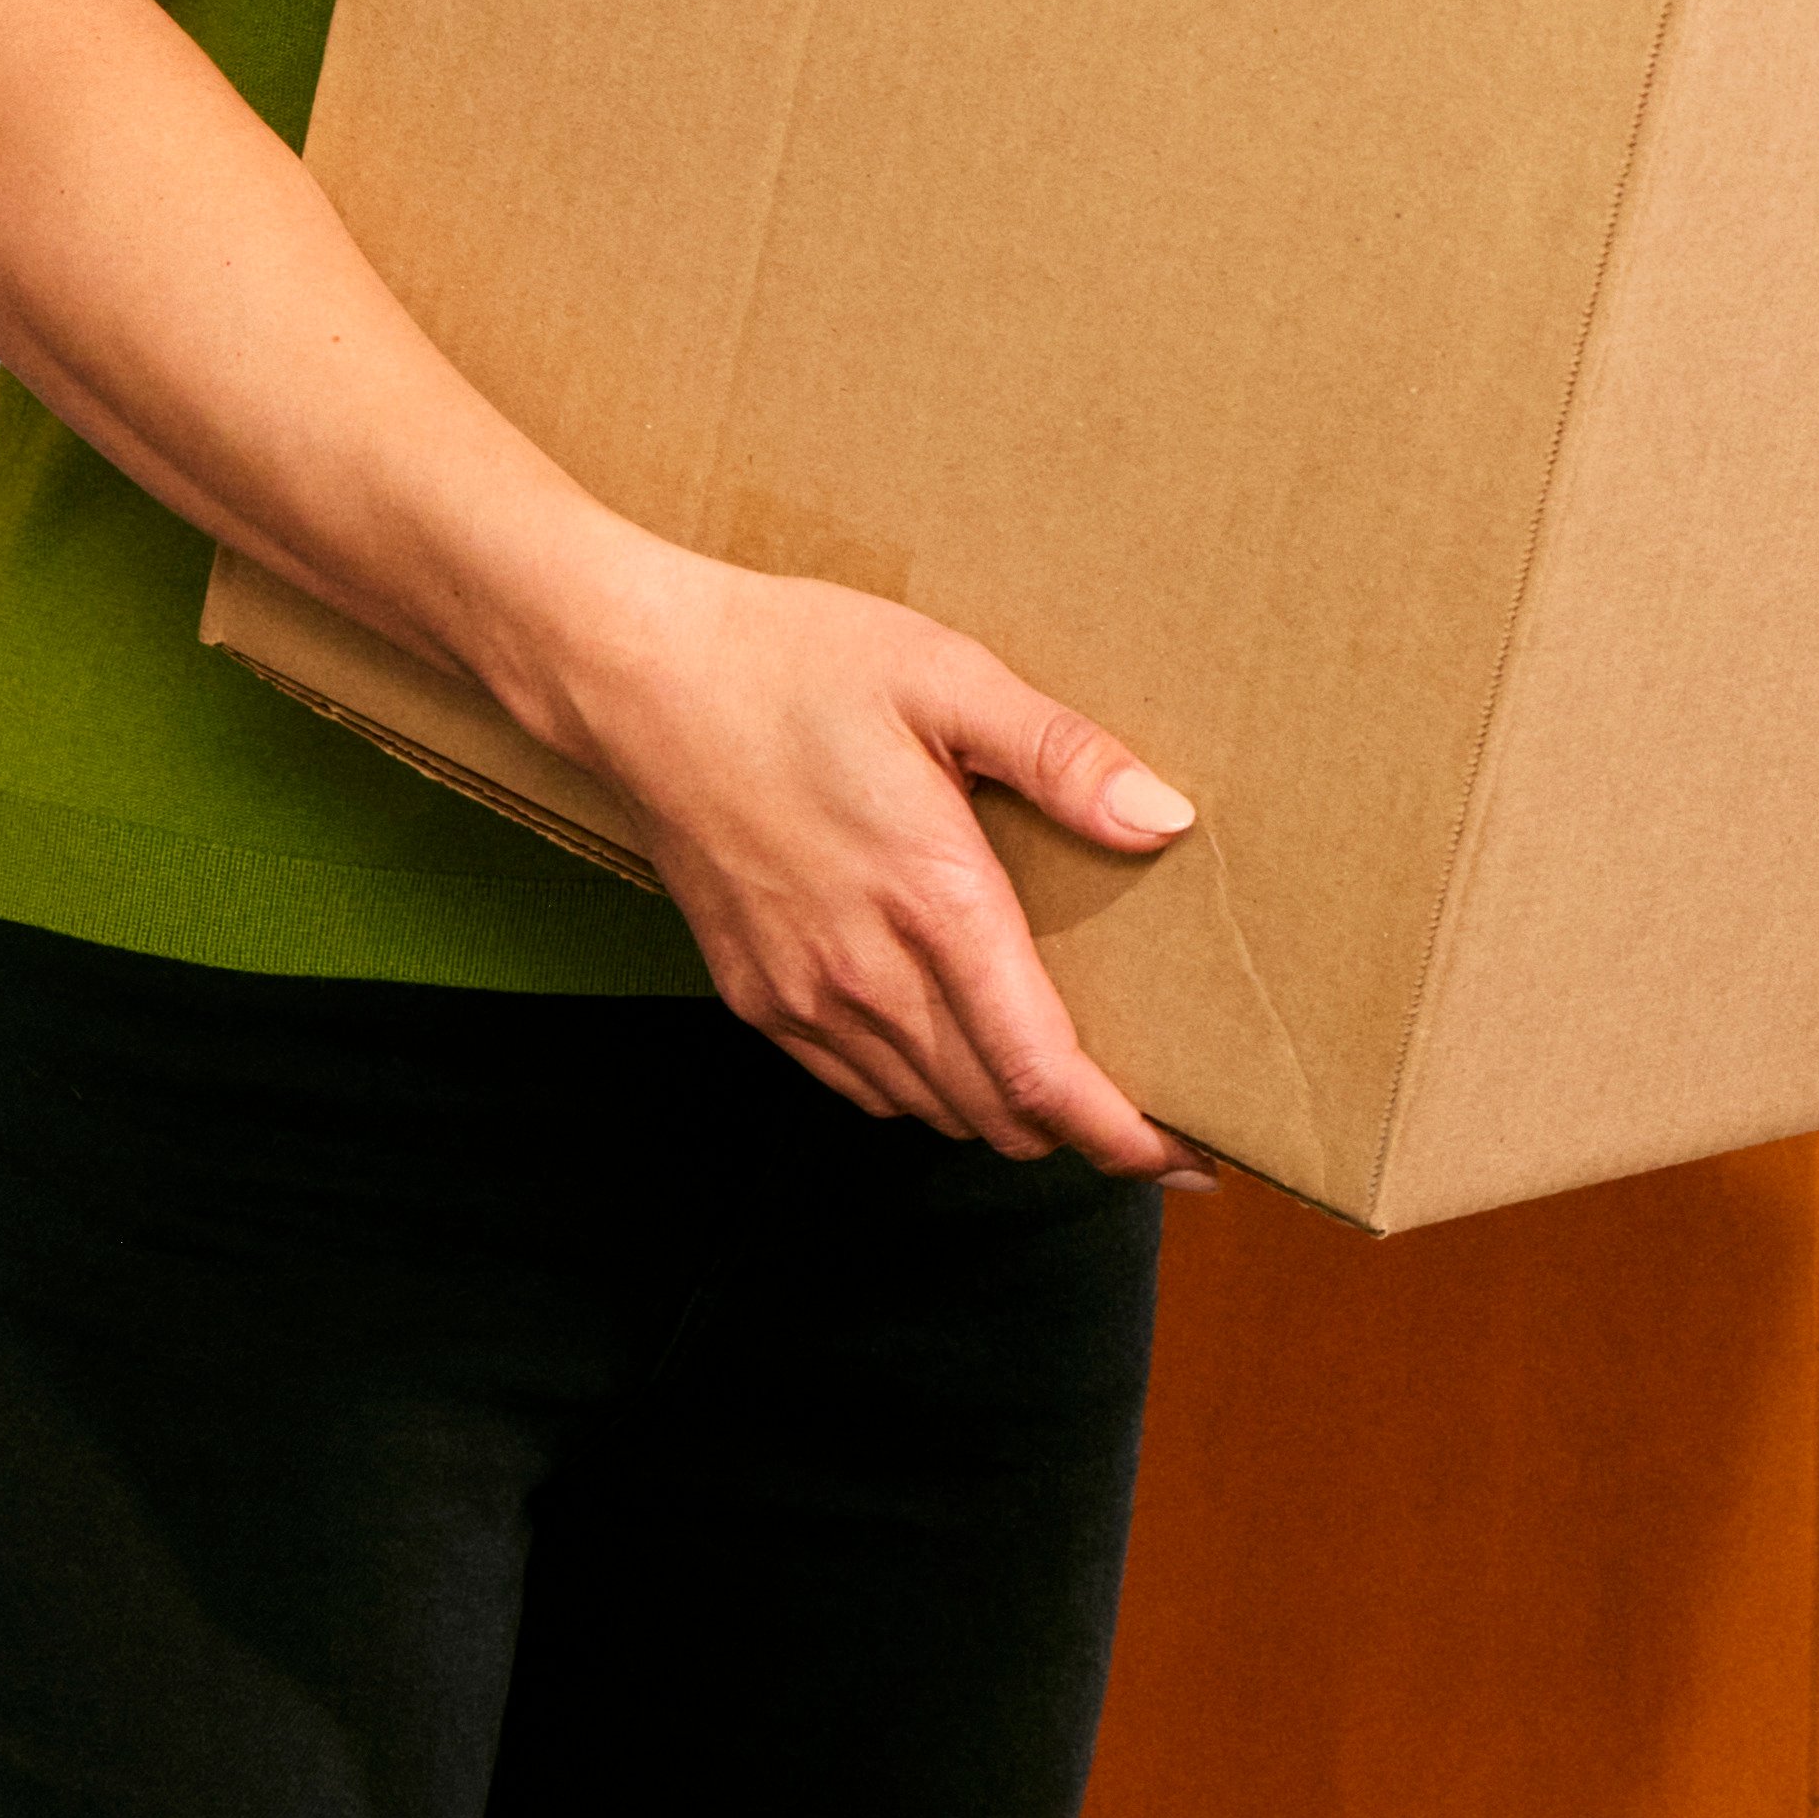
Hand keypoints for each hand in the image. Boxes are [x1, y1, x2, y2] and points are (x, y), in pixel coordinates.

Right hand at [541, 553, 1195, 1173]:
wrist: (635, 675)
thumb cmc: (789, 660)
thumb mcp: (943, 674)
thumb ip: (1058, 754)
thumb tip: (1165, 818)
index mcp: (931, 899)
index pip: (1041, 1073)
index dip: (1120, 1135)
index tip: (1183, 1157)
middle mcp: (865, 972)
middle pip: (996, 1112)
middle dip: (1080, 1130)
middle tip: (1144, 1114)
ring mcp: (801, 994)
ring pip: (929, 1110)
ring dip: (1001, 1111)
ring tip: (1055, 1084)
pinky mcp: (754, 994)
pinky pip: (860, 1086)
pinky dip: (923, 1091)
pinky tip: (950, 1048)